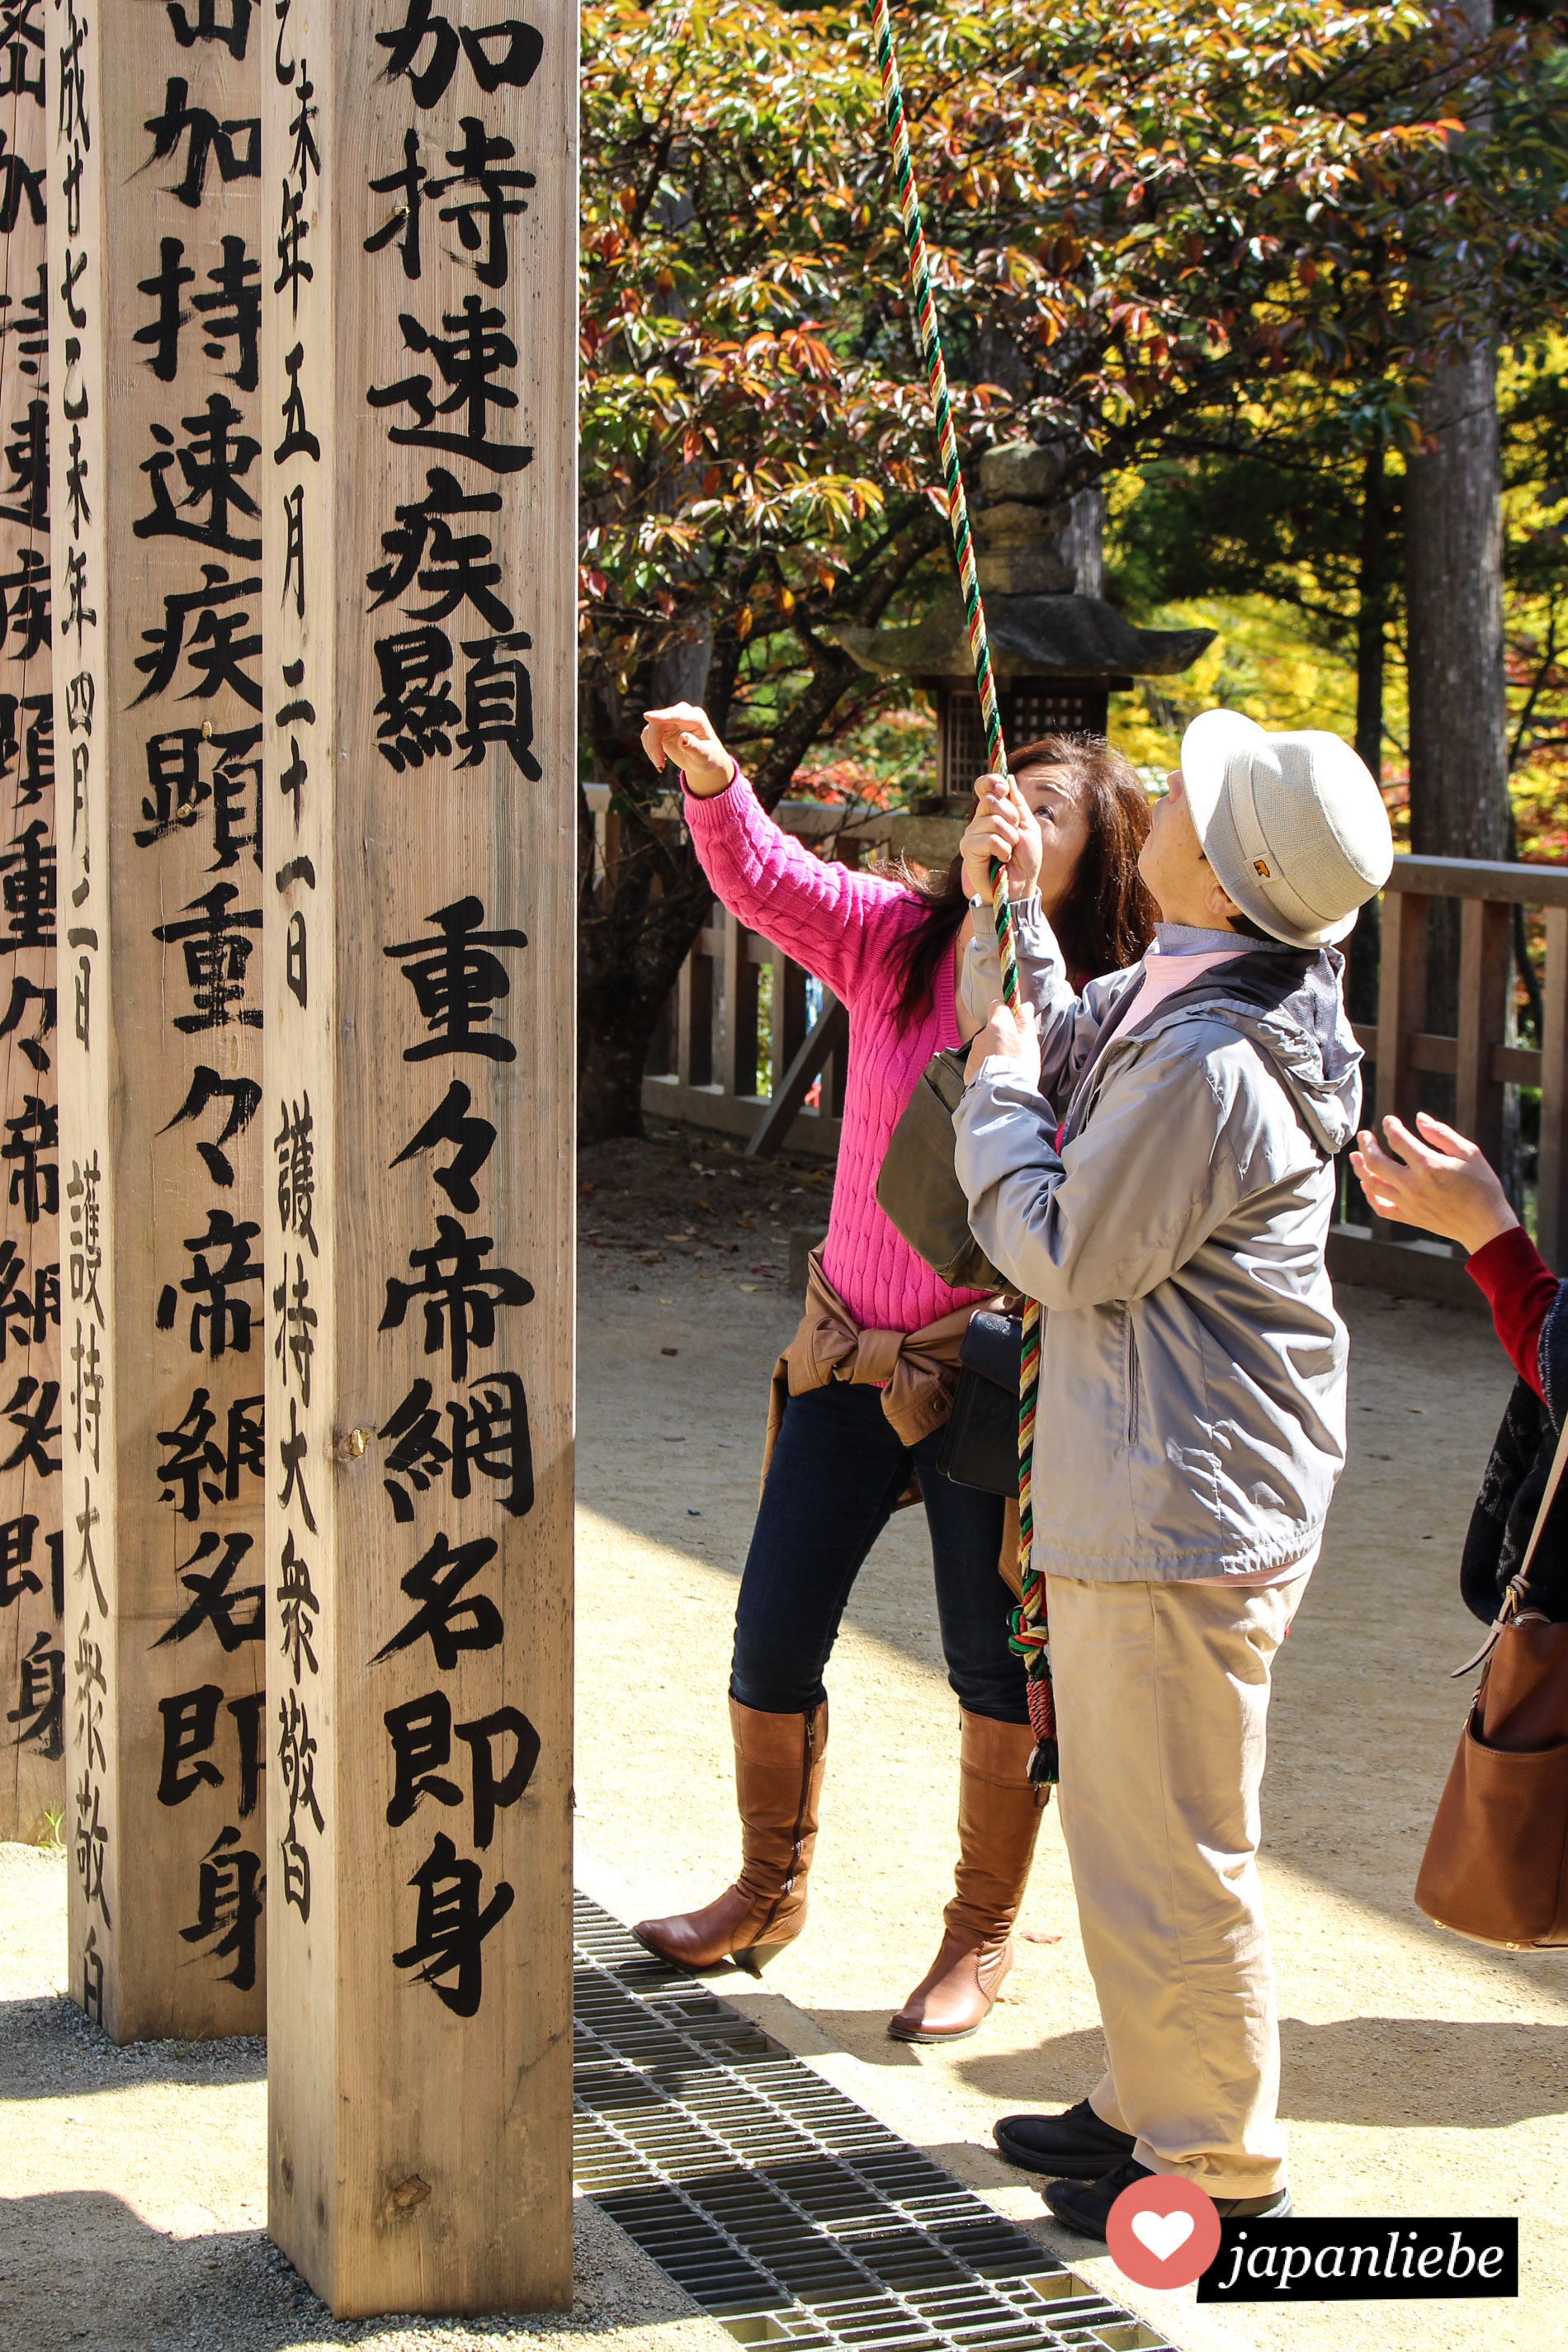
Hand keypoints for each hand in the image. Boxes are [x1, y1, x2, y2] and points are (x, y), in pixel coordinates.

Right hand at [640, 702, 732, 797]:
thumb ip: (695, 747)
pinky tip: (660, 760)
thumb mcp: (704, 756)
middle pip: (658, 723)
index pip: (677, 714)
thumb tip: (683, 738)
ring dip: (651, 748)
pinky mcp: (661, 726)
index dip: (662, 716)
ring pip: (650, 729)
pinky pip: (647, 735)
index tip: (647, 716)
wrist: (702, 758)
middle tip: (659, 764)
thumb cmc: (707, 757)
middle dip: (655, 744)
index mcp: (696, 717)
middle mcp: (681, 714)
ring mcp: (670, 719)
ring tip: (660, 765)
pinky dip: (650, 749)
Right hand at [961, 775, 1041, 901]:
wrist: (1021, 886)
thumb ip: (1018, 803)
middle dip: (1011, 815)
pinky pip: (987, 839)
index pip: (984, 786)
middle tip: (1016, 833)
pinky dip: (1002, 848)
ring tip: (1010, 850)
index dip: (991, 781)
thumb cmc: (1025, 859)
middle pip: (990, 800)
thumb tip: (1009, 777)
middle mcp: (979, 820)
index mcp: (993, 812)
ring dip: (1009, 836)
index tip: (1003, 787)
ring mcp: (972, 834)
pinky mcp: (968, 850)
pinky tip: (1003, 858)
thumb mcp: (1028, 827)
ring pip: (991, 820)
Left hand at [964, 996, 1040, 1091]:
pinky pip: (980, 1059)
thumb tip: (1025, 1006)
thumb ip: (1026, 1022)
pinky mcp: (969, 1066)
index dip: (1007, 1010)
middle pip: (992, 1027)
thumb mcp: (1030, 1043)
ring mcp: (974, 1051)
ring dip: (994, 1049)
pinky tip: (997, 1073)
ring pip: (985, 1044)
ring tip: (1007, 1064)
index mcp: (998, 1026)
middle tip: (1015, 1048)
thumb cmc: (1019, 1068)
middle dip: (1002, 1034)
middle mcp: (982, 1035)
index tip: (1015, 1019)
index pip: (997, 1005)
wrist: (1002, 1095)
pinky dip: (987, 1063)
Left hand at [1349, 1111, 1518, 1256]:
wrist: (1486, 1225)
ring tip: (1356, 1156)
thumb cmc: (1482, 1186)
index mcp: (1429, 1166)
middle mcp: (1413, 1185)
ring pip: (1372, 1185)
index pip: (1398, 1140)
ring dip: (1360, 1169)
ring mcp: (1408, 1203)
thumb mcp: (1469, 1153)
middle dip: (1366, 1145)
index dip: (1391, 1127)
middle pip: (1376, 1162)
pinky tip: (1367, 1184)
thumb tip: (1419, 1118)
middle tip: (1364, 1135)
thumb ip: (1441, 1134)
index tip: (1390, 1121)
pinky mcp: (1409, 1218)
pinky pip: (1380, 1207)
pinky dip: (1370, 1195)